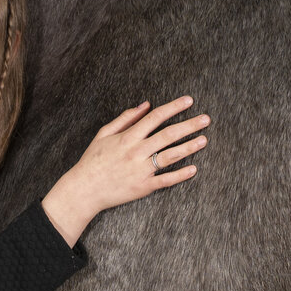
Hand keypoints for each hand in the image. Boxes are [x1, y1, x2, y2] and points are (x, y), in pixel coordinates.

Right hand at [40, 96, 210, 246]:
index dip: (173, 107)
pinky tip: (194, 169)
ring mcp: (141, 170)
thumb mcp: (104, 134)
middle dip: (189, 125)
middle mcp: (137, 152)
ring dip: (189, 147)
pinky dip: (180, 175)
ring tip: (204, 140)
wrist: (84, 189)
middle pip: (168, 135)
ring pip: (170, 156)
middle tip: (206, 119)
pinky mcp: (144, 187)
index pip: (155, 118)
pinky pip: (166, 180)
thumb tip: (145, 105)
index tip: (188, 101)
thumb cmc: (93, 160)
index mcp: (128, 137)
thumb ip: (126, 118)